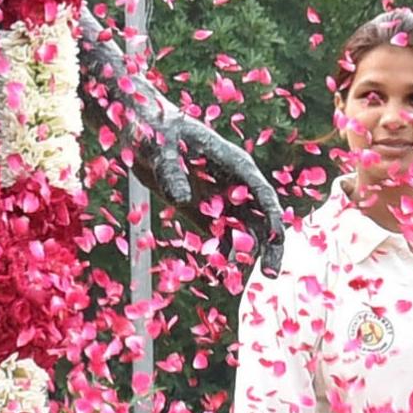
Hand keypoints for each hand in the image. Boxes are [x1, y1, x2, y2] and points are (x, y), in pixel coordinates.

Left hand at [79, 6, 286, 277]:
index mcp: (233, 162)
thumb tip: (182, 199)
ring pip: (245, 230)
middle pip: (262, 217)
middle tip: (270, 274)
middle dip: (269, 245)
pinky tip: (219, 272)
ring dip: (247, 255)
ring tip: (239, 284)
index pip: (263, 193)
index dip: (272, 217)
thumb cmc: (153, 129)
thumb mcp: (159, 147)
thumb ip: (171, 171)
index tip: (275, 240)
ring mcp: (220, 198)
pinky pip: (221, 236)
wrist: (137, 131)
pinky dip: (223, 253)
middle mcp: (234, 183)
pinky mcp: (202, 210)